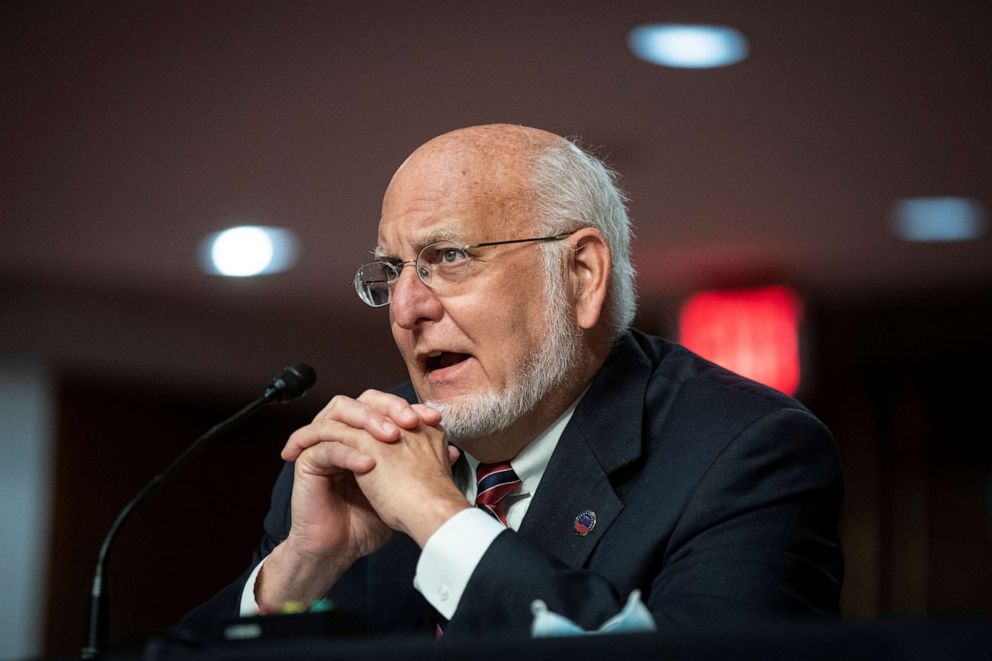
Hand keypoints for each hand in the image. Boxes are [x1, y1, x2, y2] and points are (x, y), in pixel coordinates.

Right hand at [256, 391, 451, 607]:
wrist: (341, 549)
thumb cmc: (368, 520)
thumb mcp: (400, 489)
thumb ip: (420, 466)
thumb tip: (451, 450)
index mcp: (362, 435)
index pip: (383, 406)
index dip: (407, 407)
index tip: (434, 420)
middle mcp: (342, 434)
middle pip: (360, 401)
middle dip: (387, 407)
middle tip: (410, 422)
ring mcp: (322, 445)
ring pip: (339, 413)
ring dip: (367, 420)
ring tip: (391, 437)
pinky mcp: (307, 462)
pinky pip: (325, 447)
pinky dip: (348, 452)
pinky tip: (369, 465)